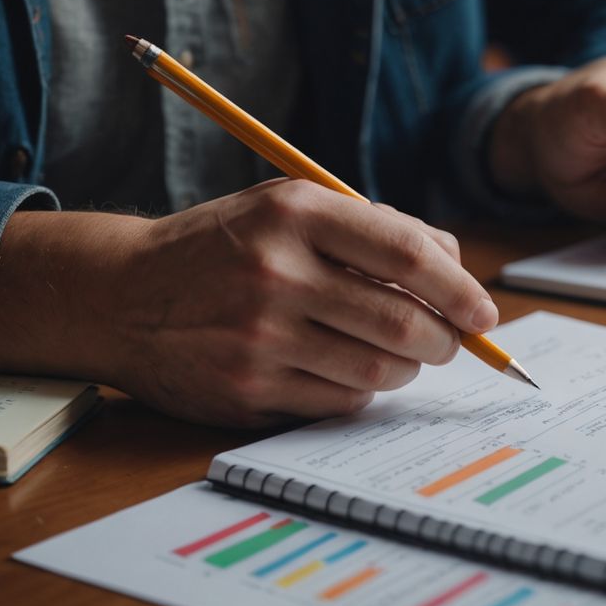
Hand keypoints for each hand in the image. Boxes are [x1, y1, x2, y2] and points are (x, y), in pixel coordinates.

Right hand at [0, 180, 497, 426]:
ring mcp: (259, 337)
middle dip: (447, 338)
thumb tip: (454, 261)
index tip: (485, 311)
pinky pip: (340, 399)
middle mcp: (277, 272)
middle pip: (401, 320)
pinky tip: (354, 368)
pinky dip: (365, 387)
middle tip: (454, 340)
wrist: (121, 293)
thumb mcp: (291, 206)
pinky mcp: (245, 390)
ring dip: (409, 365)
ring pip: (378, 367)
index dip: (459, 286)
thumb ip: (374, 225)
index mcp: (296, 213)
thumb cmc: (227, 243)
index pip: (406, 252)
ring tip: (406, 352)